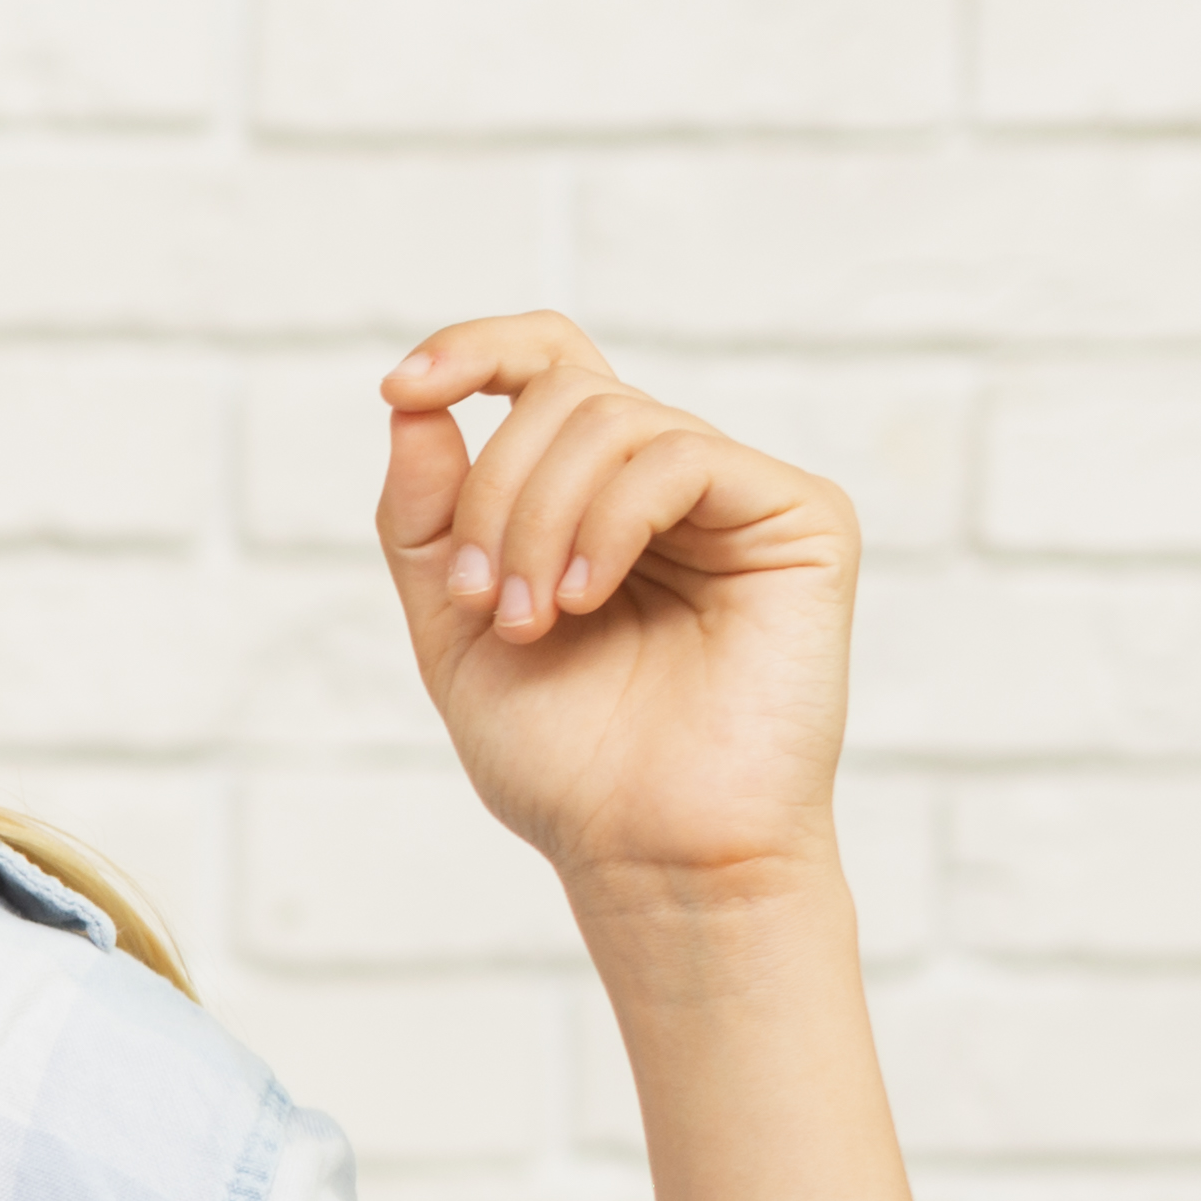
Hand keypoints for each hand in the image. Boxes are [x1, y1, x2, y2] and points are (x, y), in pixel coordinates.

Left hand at [377, 312, 859, 919]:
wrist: (649, 849)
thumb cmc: (565, 759)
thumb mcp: (453, 627)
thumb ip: (426, 518)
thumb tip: (409, 405)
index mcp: (593, 497)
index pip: (546, 367)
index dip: (473, 350)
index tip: (400, 388)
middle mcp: (669, 480)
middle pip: (563, 392)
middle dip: (494, 493)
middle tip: (483, 603)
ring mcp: (738, 494)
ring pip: (613, 419)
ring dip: (538, 521)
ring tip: (533, 622)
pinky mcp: (801, 515)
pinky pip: (681, 458)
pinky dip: (609, 523)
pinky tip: (586, 600)